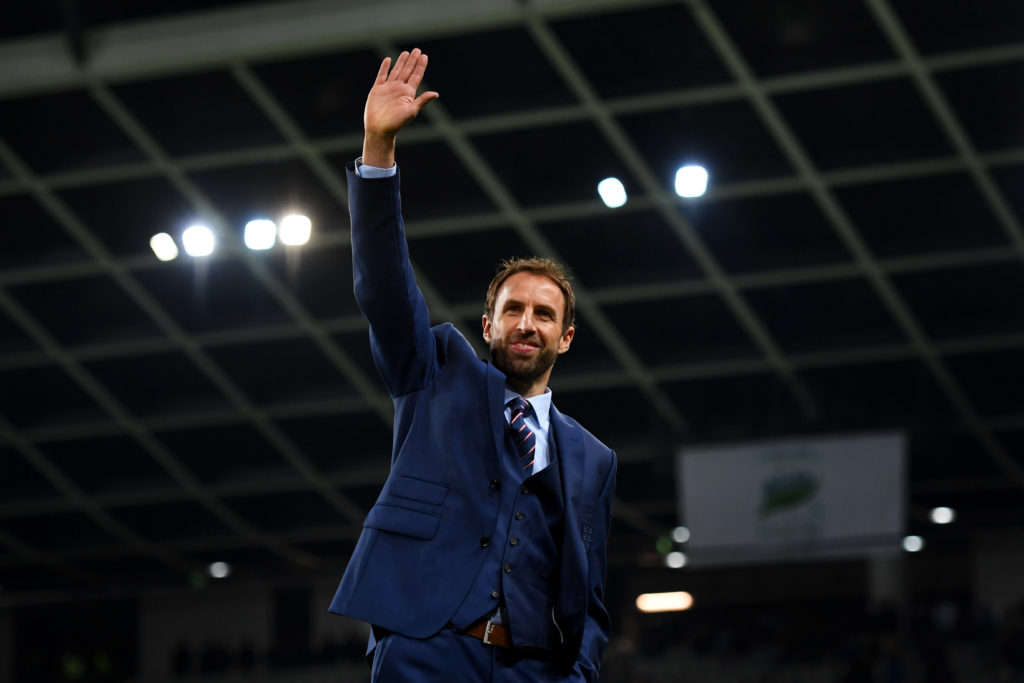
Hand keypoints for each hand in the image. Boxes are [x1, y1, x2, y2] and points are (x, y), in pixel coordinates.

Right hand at [362, 48, 438, 167]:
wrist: (379, 129)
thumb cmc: (396, 123)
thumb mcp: (411, 111)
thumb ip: (422, 101)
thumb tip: (436, 94)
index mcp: (408, 93)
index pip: (416, 76)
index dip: (420, 66)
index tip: (424, 56)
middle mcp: (399, 89)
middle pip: (407, 71)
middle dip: (412, 61)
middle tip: (417, 50)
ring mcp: (388, 88)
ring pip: (396, 71)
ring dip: (401, 62)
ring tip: (406, 53)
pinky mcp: (377, 89)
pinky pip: (381, 75)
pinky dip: (384, 67)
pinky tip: (388, 60)